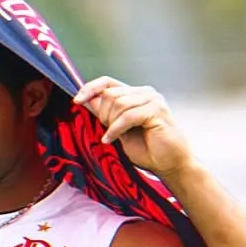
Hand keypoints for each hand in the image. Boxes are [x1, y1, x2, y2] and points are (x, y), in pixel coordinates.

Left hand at [73, 78, 194, 177]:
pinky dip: (116, 129)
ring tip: (113, 137)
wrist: (168, 164)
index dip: (90, 88)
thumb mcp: (118, 129)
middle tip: (108, 132)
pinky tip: (111, 139)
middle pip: (110, 94)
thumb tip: (87, 100)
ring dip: (111, 123)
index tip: (77, 100)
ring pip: (118, 103)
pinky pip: (127, 116)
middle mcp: (144, 92)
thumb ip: (105, 114)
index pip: (107, 82)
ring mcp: (152, 99)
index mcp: (135, 94)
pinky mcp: (156, 110)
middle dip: (103, 115)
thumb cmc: (146, 149)